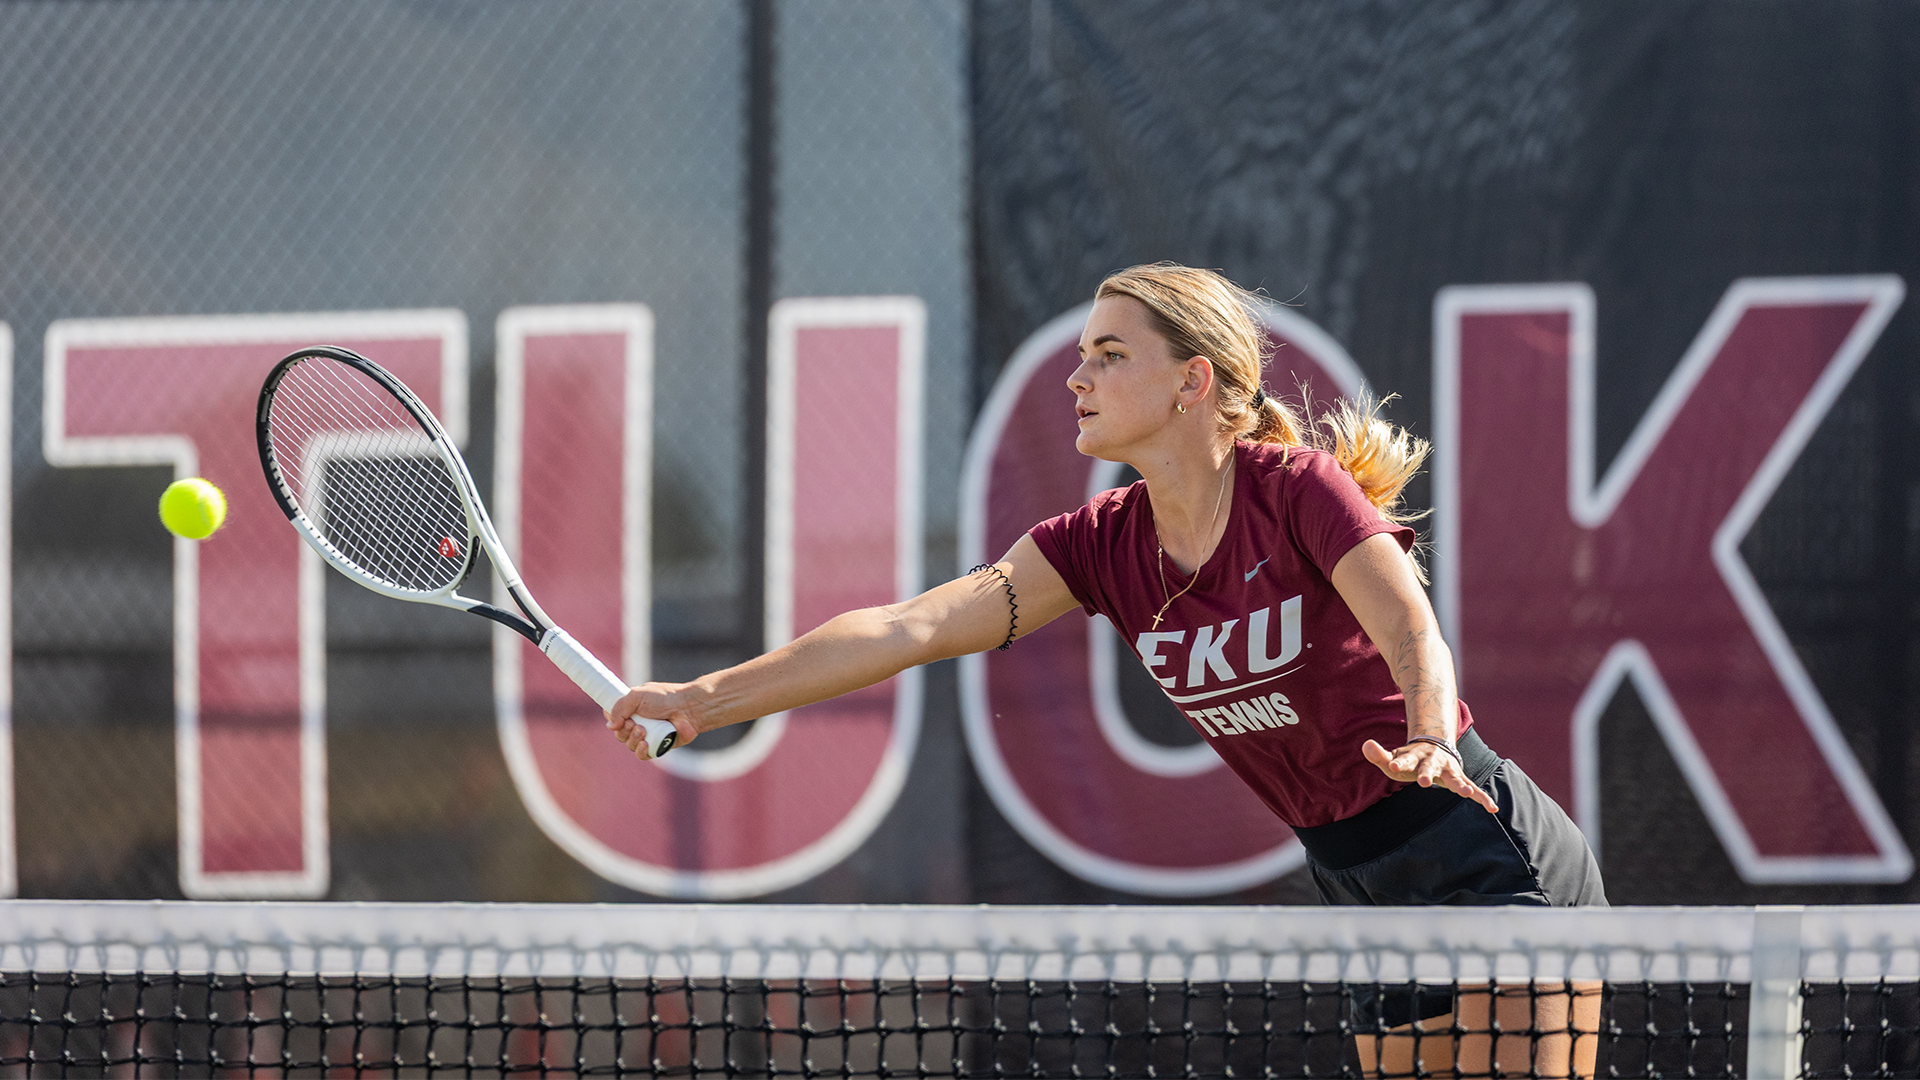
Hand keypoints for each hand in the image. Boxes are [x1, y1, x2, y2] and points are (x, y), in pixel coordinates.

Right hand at [605, 683, 700, 760]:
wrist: (688, 708)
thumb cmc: (664, 698)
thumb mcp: (637, 696)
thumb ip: (620, 707)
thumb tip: (610, 726)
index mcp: (631, 709)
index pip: (613, 718)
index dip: (612, 720)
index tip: (617, 717)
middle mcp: (638, 722)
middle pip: (619, 734)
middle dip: (623, 731)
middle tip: (633, 723)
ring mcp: (647, 735)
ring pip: (629, 745)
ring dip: (632, 739)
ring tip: (643, 730)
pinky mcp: (657, 746)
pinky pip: (642, 755)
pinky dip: (640, 751)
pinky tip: (644, 744)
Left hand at [1362, 738, 1497, 812]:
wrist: (1435, 746)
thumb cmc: (1410, 758)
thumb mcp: (1393, 757)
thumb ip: (1379, 755)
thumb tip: (1365, 744)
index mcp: (1415, 755)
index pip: (1404, 759)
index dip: (1398, 761)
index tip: (1391, 764)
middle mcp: (1434, 761)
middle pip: (1429, 767)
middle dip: (1427, 774)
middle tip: (1424, 782)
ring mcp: (1449, 770)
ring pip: (1456, 777)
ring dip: (1461, 785)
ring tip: (1467, 793)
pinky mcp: (1460, 779)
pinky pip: (1474, 789)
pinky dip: (1483, 797)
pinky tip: (1492, 808)